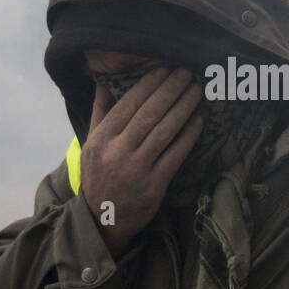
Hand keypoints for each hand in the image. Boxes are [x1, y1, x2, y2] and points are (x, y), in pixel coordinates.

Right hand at [79, 66, 203, 257]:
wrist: (103, 219)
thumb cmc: (99, 175)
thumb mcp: (91, 143)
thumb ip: (100, 112)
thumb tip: (105, 80)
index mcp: (101, 138)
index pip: (128, 104)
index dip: (148, 85)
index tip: (164, 69)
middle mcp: (117, 151)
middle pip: (149, 114)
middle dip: (170, 90)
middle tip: (186, 73)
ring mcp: (137, 169)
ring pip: (164, 131)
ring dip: (183, 108)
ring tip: (196, 91)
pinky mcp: (154, 184)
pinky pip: (175, 155)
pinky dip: (188, 136)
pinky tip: (198, 121)